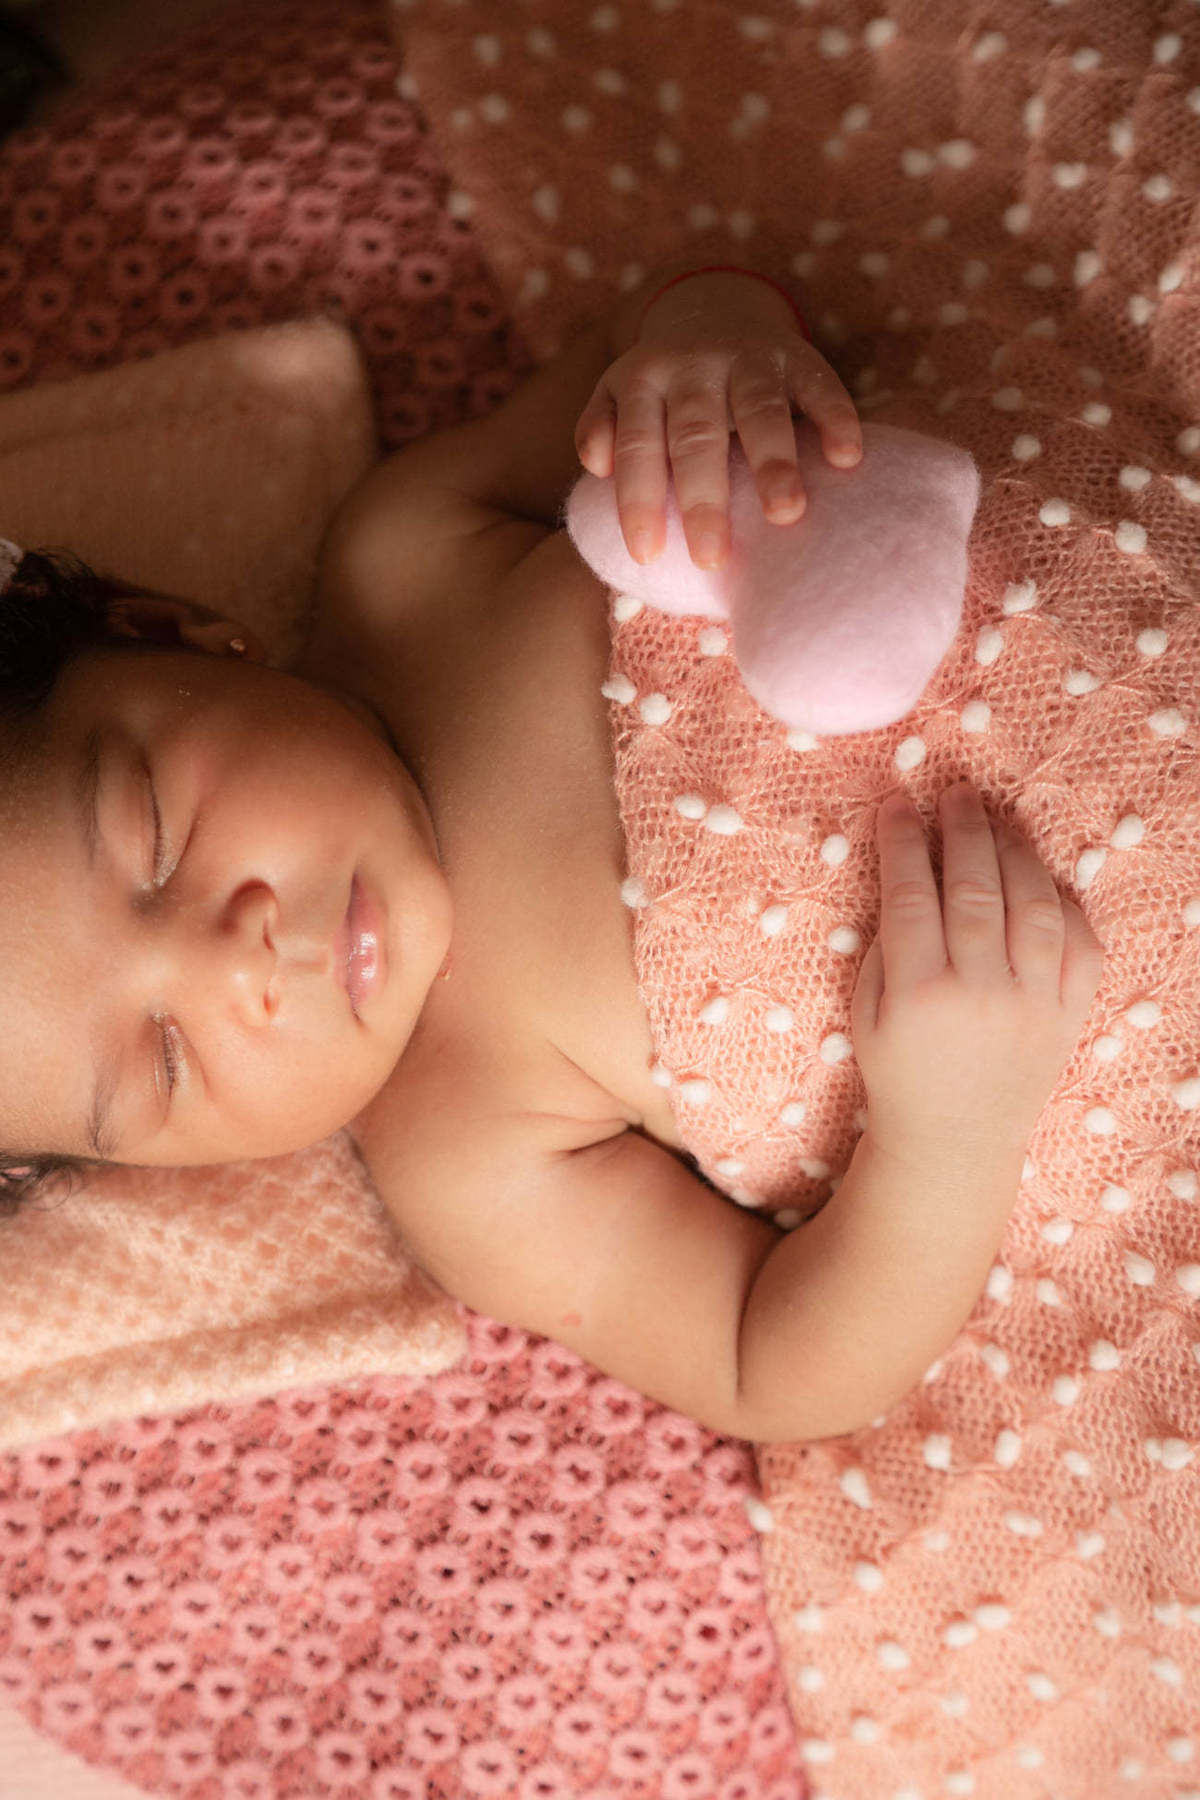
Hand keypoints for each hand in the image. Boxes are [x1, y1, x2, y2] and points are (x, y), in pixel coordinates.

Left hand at [573, 299, 861, 571]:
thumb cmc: (664, 385)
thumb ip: (601, 427)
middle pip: (696, 435)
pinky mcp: (798, 356)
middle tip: (712, 557)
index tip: (647, 556)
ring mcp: (749, 359)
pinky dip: (835, 418)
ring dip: (773, 461)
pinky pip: (820, 385)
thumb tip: (596, 465)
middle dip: (703, 498)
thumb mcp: (619, 394)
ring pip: (760, 409)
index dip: (639, 501)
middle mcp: (695, 367)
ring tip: (786, 514)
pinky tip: (847, 458)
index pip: (637, 446)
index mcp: (644, 381)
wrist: (714, 308)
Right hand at [850, 783, 1105, 1170]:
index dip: (902, 842)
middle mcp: (981, 992)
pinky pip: (1078, 941)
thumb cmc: (899, 1073)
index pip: (910, 895)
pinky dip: (1060, 900)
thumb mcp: (866, 1014)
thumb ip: (884, 947)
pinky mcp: (1069, 1013)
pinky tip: (1036, 874)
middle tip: (955, 795)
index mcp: (919, 993)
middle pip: (974, 887)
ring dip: (1013, 852)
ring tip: (995, 821)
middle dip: (962, 830)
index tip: (896, 805)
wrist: (957, 1141)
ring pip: (1032, 904)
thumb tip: (907, 876)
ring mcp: (1033, 1002)